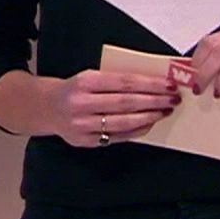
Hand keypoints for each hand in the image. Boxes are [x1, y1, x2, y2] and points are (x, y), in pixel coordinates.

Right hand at [0, 69, 177, 148]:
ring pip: (123, 122)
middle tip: (173, 98)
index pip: (124, 82)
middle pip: (126, 102)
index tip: (169, 84)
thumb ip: (115, 80)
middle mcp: (82, 104)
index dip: (150, 84)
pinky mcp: (87, 141)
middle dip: (154, 100)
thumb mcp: (90, 76)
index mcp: (85, 82)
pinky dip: (137, 130)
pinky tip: (149, 123)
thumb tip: (152, 83)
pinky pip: (118, 136)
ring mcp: (83, 125)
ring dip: (149, 116)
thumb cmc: (75, 89)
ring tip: (164, 111)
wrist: (46, 108)